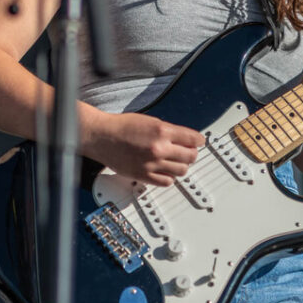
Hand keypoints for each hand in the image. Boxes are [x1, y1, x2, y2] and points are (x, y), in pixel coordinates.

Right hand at [83, 112, 205, 185]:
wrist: (102, 136)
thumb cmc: (121, 127)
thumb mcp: (150, 121)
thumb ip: (168, 130)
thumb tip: (183, 138)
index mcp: (162, 131)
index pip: (193, 139)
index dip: (199, 141)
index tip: (199, 142)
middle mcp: (159, 148)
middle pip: (190, 156)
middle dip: (191, 153)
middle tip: (188, 152)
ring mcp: (152, 164)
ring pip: (181, 171)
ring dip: (181, 166)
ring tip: (176, 162)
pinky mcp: (144, 176)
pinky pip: (167, 182)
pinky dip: (169, 177)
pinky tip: (165, 171)